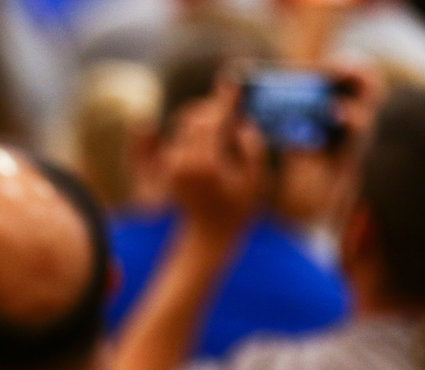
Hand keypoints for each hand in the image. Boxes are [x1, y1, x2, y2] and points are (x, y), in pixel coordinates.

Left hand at [163, 84, 266, 236]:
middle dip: (215, 107)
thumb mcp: (257, 178)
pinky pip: (180, 135)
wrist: (208, 232)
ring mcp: (172, 165)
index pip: (215, 121)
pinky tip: (213, 137)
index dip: (226, 100)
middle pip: (197, 117)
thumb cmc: (239, 207)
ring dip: (205, 117)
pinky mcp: (167, 167)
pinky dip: (196, 129)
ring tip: (225, 124)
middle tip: (233, 103)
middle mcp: (183, 163)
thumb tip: (241, 122)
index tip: (233, 82)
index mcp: (206, 164)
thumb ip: (253, 146)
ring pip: (185, 124)